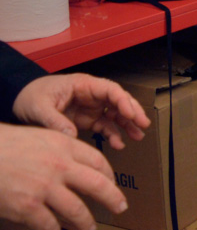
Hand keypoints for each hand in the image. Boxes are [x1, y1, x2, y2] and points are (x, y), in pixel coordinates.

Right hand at [0, 122, 128, 229]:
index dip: (110, 175)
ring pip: (77, 209)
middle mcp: (59, 165)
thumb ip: (61, 149)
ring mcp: (44, 187)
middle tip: (120, 208)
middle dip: (113, 199)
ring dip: (86, 222)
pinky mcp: (27, 206)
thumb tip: (78, 165)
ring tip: (90, 228)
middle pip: (98, 185)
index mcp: (64, 145)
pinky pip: (49, 225)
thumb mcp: (40, 137)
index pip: (98, 161)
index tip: (113, 184)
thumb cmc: (5, 145)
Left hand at [13, 74, 150, 149]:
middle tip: (144, 124)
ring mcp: (91, 108)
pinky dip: (113, 135)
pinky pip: (105, 127)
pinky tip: (118, 144)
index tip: (130, 114)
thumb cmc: (31, 96)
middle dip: (132, 112)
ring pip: (116, 115)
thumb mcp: (39, 107)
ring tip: (138, 136)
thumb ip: (55, 120)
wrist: (21, 100)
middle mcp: (92, 95)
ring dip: (128, 125)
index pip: (110, 90)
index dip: (123, 101)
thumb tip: (71, 135)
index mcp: (83, 85)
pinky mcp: (87, 120)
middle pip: (118, 101)